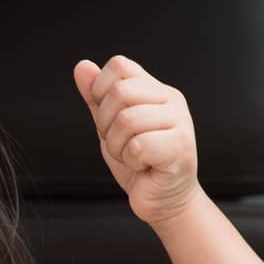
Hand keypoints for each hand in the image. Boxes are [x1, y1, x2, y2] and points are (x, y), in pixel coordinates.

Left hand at [73, 56, 200, 227]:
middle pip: (120, 92)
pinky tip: (144, 165)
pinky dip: (132, 160)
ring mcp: (180, 121)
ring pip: (127, 120)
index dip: (100, 91)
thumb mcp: (109, 126)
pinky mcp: (181, 146)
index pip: (119, 66)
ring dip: (117, 146)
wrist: (161, 197)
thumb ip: (96, 97)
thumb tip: (82, 66)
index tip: (106, 118)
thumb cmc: (139, 162)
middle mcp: (171, 100)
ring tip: (132, 156)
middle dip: (106, 124)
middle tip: (121, 143)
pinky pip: (138, 145)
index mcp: (155, 90)